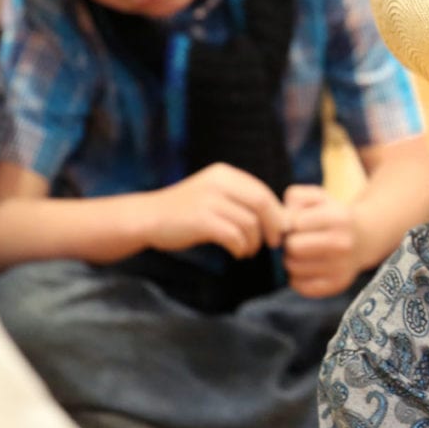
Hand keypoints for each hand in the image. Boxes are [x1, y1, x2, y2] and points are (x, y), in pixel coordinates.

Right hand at [142, 163, 287, 258]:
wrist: (148, 217)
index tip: (280, 230)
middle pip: (261, 204)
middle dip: (273, 226)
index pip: (263, 192)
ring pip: (249, 223)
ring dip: (254, 242)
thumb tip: (280, 218)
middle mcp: (218, 182)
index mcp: (224, 174)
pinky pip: (233, 235)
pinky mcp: (200, 219)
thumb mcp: (215, 194)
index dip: (277, 213)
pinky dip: (240, 247)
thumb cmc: (187, 211)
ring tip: (248, 251)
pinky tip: (237, 253)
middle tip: (273, 243)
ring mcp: (208, 199)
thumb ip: (242, 200)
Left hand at [283, 184, 364, 297]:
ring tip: (305, 254)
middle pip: (293, 248)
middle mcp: (343, 244)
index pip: (295, 224)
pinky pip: (299, 286)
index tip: (299, 224)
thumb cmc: (331, 215)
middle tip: (299, 240)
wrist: (362, 238)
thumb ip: (295, 198)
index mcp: (338, 218)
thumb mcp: (316, 197)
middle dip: (290, 243)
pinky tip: (308, 267)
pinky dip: (298, 278)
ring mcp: (342, 267)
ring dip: (292, 261)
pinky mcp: (336, 285)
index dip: (291, 223)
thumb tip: (283, 223)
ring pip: (293, 268)